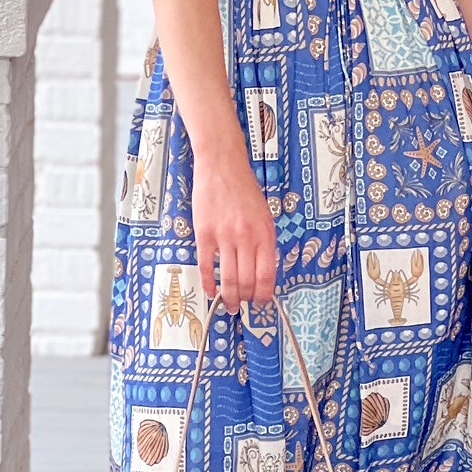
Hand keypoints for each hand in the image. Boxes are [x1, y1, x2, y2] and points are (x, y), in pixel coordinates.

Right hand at [192, 151, 277, 310]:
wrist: (222, 165)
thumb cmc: (243, 187)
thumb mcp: (264, 214)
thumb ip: (264, 242)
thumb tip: (262, 271)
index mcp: (265, 233)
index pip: (267, 275)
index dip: (264, 295)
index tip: (262, 302)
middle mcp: (246, 237)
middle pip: (247, 281)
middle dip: (245, 300)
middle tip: (243, 306)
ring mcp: (224, 236)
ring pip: (228, 278)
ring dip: (228, 297)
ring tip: (228, 305)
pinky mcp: (204, 234)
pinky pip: (206, 266)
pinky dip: (208, 283)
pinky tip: (210, 291)